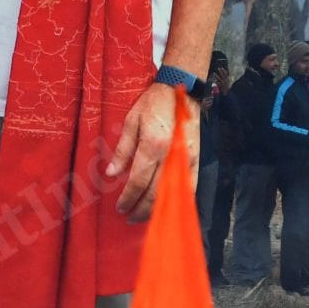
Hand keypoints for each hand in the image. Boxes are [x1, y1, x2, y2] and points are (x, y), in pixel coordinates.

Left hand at [106, 81, 192, 222]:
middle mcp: (171, 155)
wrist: (182, 90)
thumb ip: (123, 150)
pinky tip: (168, 207)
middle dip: (141, 209)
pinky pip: (189, 186)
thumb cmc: (153, 103)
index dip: (128, 198)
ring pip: (172, 193)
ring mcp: (187, 158)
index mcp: (153, 145)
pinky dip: (178, 200)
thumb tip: (112, 174)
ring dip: (158, 208)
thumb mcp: (131, 121)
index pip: (138, 181)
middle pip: (155, 192)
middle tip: (129, 217)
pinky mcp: (196, 159)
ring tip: (144, 216)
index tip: (120, 207)